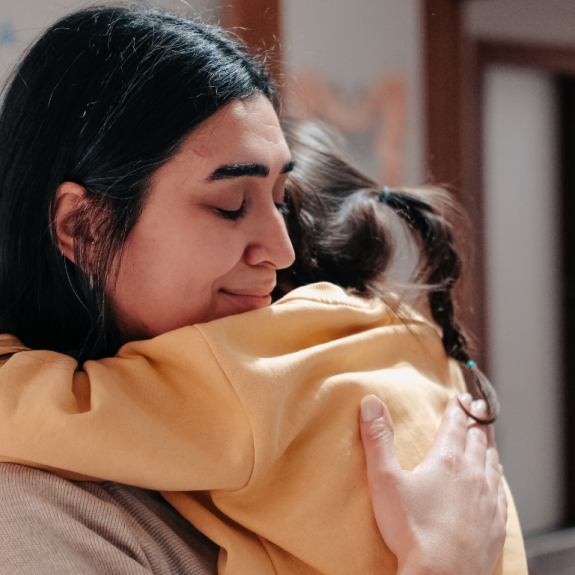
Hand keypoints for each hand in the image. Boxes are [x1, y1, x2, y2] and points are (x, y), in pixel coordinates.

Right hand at [360, 394, 506, 574]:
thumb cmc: (411, 530)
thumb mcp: (385, 480)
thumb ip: (378, 439)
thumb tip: (371, 402)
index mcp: (448, 460)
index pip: (456, 424)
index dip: (458, 408)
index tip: (461, 397)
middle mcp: (473, 474)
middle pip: (478, 439)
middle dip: (476, 421)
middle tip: (477, 407)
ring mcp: (488, 499)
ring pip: (492, 462)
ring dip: (488, 445)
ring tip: (486, 437)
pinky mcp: (495, 523)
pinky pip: (501, 490)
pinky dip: (497, 475)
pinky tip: (496, 477)